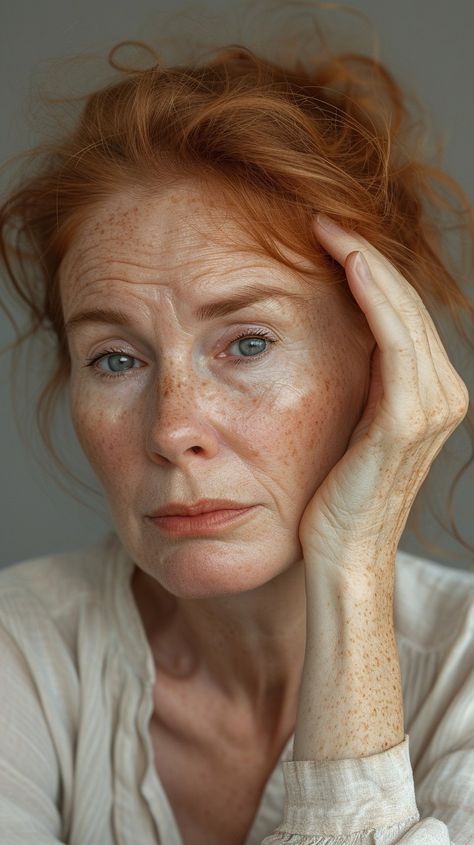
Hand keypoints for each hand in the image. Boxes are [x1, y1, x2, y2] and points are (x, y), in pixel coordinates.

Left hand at [298, 214, 469, 573]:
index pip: (401, 314)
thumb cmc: (336, 496)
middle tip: (324, 218)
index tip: (326, 234)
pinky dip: (376, 298)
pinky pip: (395, 342)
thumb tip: (339, 333)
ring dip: (368, 263)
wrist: (342, 556)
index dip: (368, 268)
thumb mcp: (350, 425)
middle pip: (406, 305)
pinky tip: (348, 263)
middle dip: (366, 255)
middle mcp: (441, 395)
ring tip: (328, 227)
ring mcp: (430, 407)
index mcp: (427, 394)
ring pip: (404, 313)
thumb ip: (360, 381)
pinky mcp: (407, 420)